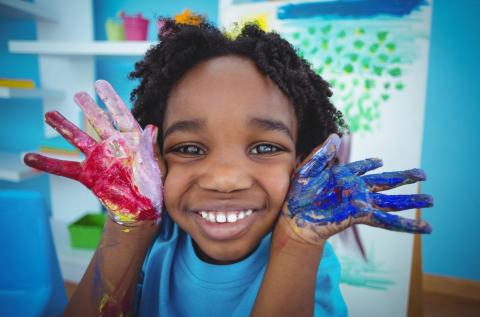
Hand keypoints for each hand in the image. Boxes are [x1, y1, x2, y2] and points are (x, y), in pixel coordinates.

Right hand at [24, 80, 162, 224]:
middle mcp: (113, 146)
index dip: (110, 99)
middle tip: (78, 95)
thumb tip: (152, 127)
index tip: (99, 84)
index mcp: (132, 141)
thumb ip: (151, 149)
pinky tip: (30, 157)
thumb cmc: (153, 187)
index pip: (121, 115)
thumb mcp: (156, 167)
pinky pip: (65, 168)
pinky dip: (48, 163)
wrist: (142, 209)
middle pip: (98, 122)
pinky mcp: (89, 175)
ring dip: (64, 127)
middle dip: (88, 108)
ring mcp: (99, 159)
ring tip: (49, 114)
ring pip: (78, 139)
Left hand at [281, 134, 432, 243]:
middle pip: (386, 182)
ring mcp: (360, 202)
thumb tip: (334, 135)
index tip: (379, 161)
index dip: (369, 164)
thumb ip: (321, 154)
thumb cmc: (297, 195)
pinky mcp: (360, 215)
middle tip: (423, 173)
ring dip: (411, 200)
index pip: (361, 168)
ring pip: (391, 201)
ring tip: (431, 199)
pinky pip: (385, 220)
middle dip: (404, 177)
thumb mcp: (307, 169)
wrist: (294, 218)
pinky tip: (421, 226)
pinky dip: (404, 224)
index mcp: (343, 176)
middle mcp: (355, 189)